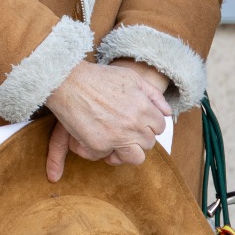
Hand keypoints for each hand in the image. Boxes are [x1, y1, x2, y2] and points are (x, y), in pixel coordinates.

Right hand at [43, 61, 170, 181]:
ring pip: (134, 158)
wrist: (66, 80)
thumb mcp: (130, 77)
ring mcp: (116, 138)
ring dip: (126, 151)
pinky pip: (107, 157)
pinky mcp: (98, 146)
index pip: (159, 128)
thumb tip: (167, 113)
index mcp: (144, 109)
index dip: (147, 124)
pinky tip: (94, 137)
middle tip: (122, 128)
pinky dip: (101, 150)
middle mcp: (133, 126)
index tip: (135, 121)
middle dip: (137, 137)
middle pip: (148, 144)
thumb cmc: (97, 77)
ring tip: (114, 140)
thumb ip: (153, 95)